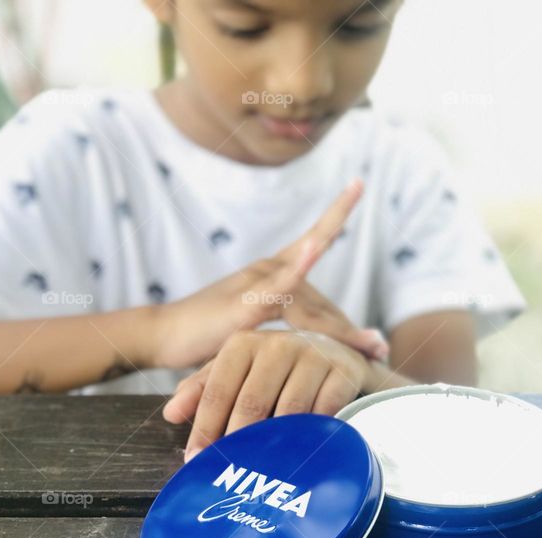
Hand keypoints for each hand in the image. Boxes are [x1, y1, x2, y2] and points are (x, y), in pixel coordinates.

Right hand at [148, 179, 387, 369]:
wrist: (160, 336)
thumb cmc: (202, 335)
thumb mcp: (249, 330)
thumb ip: (277, 327)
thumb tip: (305, 342)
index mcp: (269, 271)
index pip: (312, 244)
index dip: (335, 214)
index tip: (357, 183)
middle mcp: (266, 268)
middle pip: (322, 300)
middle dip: (350, 329)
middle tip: (380, 349)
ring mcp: (256, 283)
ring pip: (310, 302)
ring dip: (342, 328)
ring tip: (373, 345)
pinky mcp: (244, 303)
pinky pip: (278, 287)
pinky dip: (298, 267)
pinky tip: (315, 251)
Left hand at [163, 329, 372, 462]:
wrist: (339, 354)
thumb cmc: (278, 369)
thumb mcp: (239, 372)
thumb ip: (203, 389)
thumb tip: (171, 414)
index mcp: (244, 344)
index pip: (217, 390)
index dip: (205, 428)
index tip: (196, 459)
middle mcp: (278, 344)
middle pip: (251, 402)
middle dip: (238, 442)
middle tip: (230, 473)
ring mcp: (313, 355)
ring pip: (289, 409)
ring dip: (276, 444)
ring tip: (264, 471)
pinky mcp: (343, 370)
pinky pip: (324, 411)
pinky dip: (313, 435)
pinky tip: (303, 454)